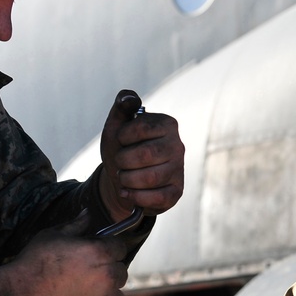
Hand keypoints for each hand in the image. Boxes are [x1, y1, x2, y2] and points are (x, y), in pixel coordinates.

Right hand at [0, 212, 127, 295]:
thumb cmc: (31, 266)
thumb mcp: (51, 237)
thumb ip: (75, 225)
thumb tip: (88, 214)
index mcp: (99, 252)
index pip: (120, 248)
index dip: (108, 250)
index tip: (97, 256)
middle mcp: (107, 277)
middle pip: (121, 273)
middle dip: (107, 274)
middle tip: (85, 278)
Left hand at [98, 89, 184, 221]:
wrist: (121, 180)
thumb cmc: (121, 150)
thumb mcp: (116, 127)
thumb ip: (121, 107)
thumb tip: (129, 98)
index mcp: (167, 124)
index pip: (142, 127)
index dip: (123, 137)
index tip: (120, 141)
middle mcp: (178, 145)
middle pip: (147, 154)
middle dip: (124, 161)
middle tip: (120, 163)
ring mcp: (179, 170)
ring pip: (151, 178)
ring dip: (127, 180)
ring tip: (123, 178)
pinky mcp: (177, 191)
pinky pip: (157, 197)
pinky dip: (136, 197)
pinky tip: (129, 192)